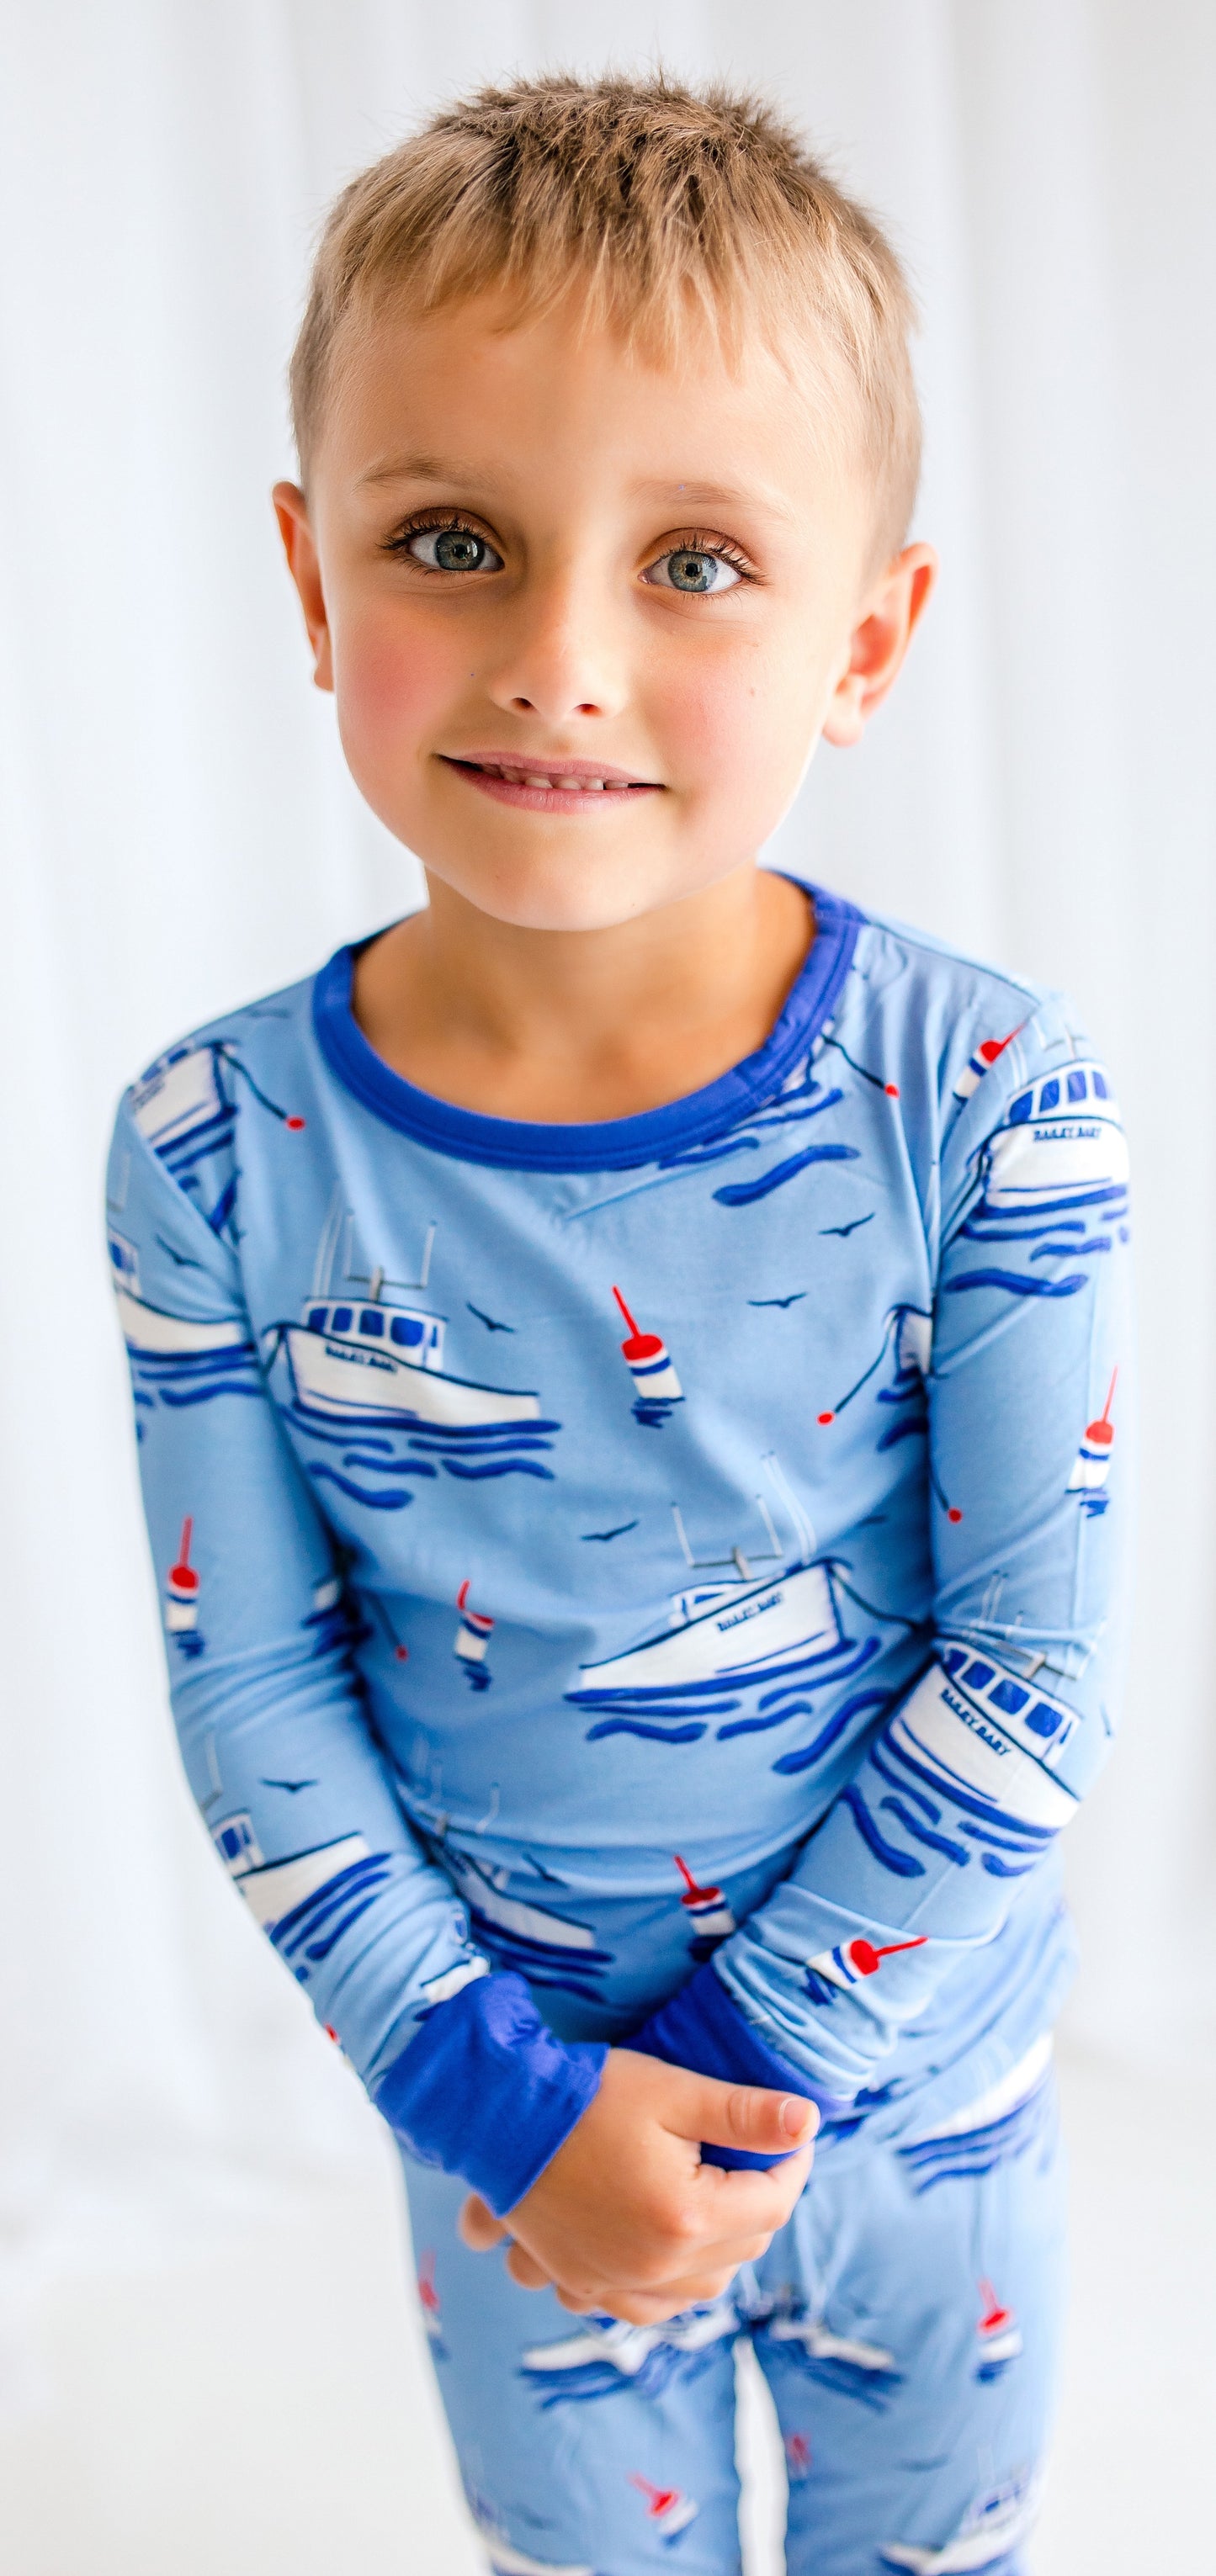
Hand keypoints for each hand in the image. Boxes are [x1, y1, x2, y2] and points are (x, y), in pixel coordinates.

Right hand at [458, 2045, 815, 2324]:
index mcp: (686, 2217)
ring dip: (721, 2250)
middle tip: (753, 2156)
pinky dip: (668, 2286)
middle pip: (743, 2248)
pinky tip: (666, 2250)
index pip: (774, 2203)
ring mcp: (614, 2284)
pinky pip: (645, 2309)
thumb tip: (809, 2121)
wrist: (497, 2116)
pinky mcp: (582, 2284)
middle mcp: (655, 2267)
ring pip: (702, 2288)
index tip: (794, 2136)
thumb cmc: (584, 2096)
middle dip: (759, 2201)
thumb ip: (744, 2113)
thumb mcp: (671, 2092)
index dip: (793, 2165)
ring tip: (715, 2199)